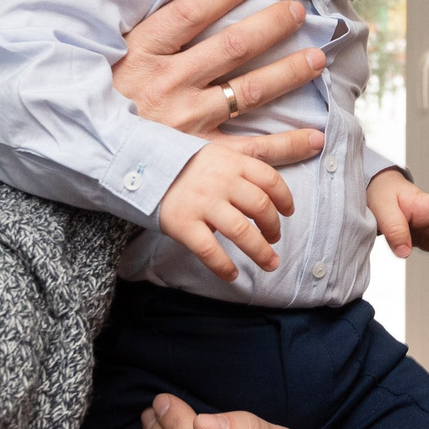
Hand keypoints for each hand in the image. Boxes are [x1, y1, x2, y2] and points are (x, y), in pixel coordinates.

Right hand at [112, 0, 325, 166]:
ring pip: (249, 91)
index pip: (190, 13)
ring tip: (316, 58)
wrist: (82, 157)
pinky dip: (288, 144)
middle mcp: (169, 84)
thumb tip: (185, 1)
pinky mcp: (199, 156)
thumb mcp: (109, 57)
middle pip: (232, 47)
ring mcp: (186, 122)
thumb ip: (143, 31)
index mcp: (142, 53)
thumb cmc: (97, 102)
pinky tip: (316, 135)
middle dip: (270, 26)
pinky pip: (252, 150)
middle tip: (298, 12)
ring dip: (288, 73)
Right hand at [156, 143, 293, 280]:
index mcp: (232, 161)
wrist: (139, 167)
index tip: (289, 212)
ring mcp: (201, 203)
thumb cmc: (185, 165)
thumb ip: (247, 162)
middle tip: (274, 238)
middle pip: (260, 207)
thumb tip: (288, 174)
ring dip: (260, 251)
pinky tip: (233, 274)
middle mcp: (220, 181)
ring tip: (270, 263)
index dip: (285, 199)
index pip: (270, 180)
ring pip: (241, 231)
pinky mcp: (183, 223)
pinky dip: (225, 266)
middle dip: (273, 228)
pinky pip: (210, 250)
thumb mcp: (218, 153)